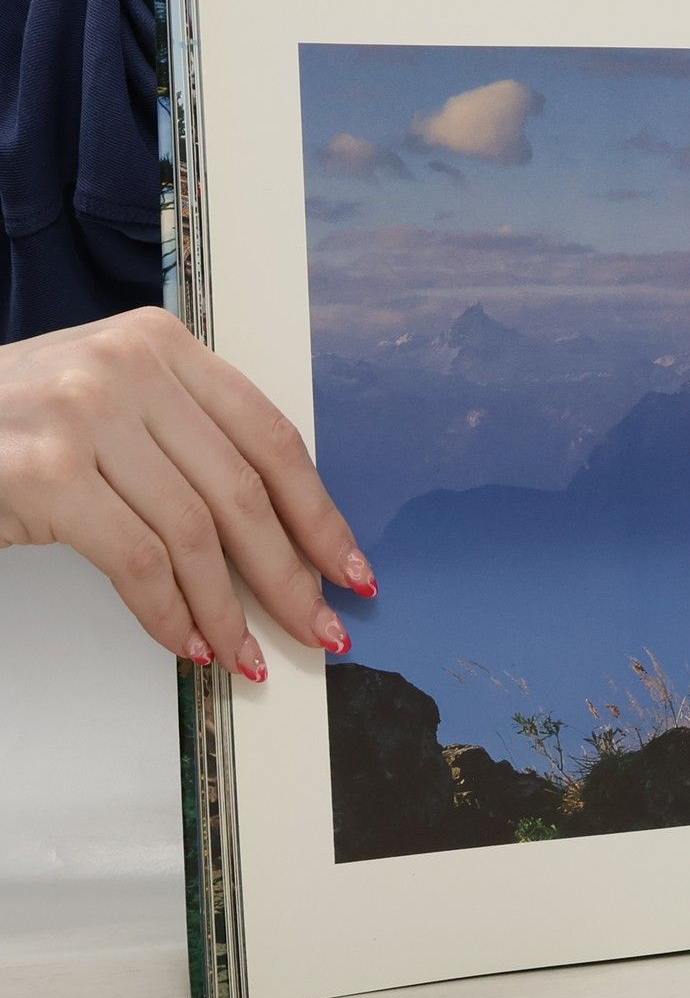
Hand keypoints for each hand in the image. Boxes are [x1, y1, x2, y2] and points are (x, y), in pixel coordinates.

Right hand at [0, 308, 373, 677]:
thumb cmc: (14, 426)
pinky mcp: (46, 473)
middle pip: (244, 491)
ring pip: (196, 533)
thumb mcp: (111, 405)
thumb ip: (188, 442)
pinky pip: (138, 560)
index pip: (271, 438)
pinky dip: (171, 613)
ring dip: (229, 608)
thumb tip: (280, 536)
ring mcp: (84, 416)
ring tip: (247, 652)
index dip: (319, 513)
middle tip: (319, 626)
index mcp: (162, 346)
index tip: (348, 566)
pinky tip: (189, 642)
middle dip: (290, 573)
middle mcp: (129, 368)